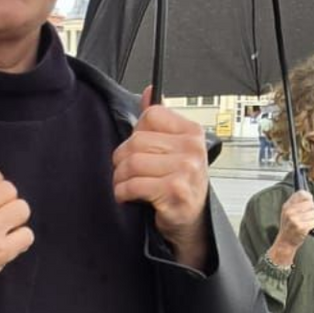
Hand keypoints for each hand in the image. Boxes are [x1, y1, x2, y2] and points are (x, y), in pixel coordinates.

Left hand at [113, 91, 211, 270]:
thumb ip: (160, 120)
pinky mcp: (175, 191)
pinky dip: (123, 192)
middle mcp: (193, 149)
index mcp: (192, 132)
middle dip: (122, 159)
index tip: (140, 149)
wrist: (191, 222)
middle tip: (125, 172)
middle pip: (137, 140)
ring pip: (132, 162)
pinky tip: (128, 196)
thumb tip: (149, 91)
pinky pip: (134, 184)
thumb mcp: (174, 148)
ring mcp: (186, 170)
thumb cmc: (179, 184)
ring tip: (125, 185)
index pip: (151, 115)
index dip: (137, 133)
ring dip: (120, 178)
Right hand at [266, 190, 313, 268]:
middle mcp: (290, 212)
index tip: (309, 200)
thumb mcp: (287, 212)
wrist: (285, 242)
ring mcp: (295, 220)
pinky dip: (313, 226)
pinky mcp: (301, 228)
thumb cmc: (288, 227)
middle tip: (307, 216)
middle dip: (311, 210)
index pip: (301, 194)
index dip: (308, 197)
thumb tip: (308, 195)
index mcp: (287, 206)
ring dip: (312, 219)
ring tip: (305, 223)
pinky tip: (307, 228)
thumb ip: (296, 203)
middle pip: (310, 203)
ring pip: (313, 213)